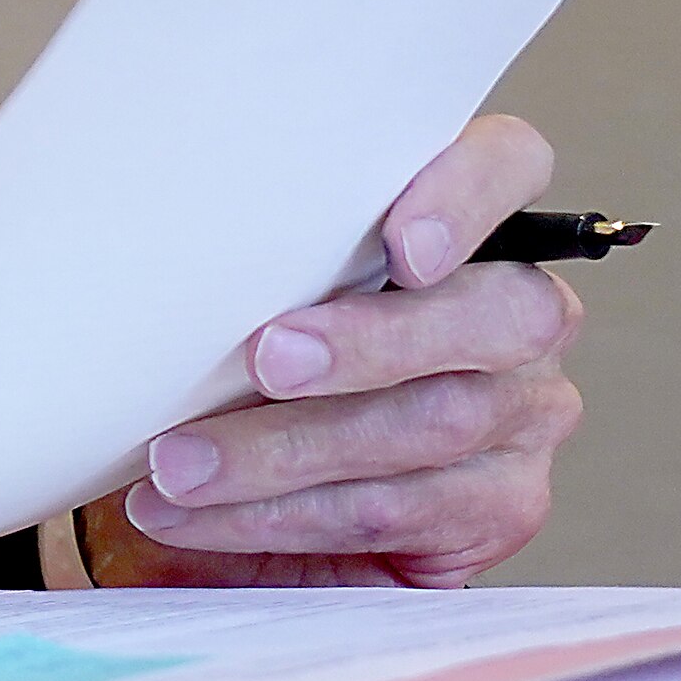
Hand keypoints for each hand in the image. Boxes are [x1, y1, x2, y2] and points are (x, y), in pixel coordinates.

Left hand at [83, 113, 586, 588]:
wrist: (224, 503)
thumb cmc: (229, 368)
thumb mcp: (229, 300)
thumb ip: (245, 258)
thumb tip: (158, 243)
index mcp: (465, 226)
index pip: (510, 166)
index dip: (469, 194)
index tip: (401, 243)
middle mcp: (516, 315)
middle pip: (499, 314)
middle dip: (374, 341)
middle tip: (266, 359)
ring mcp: (522, 413)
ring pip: (434, 422)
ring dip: (288, 449)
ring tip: (179, 465)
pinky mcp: (500, 505)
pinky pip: (398, 509)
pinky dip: (283, 514)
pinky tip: (203, 513)